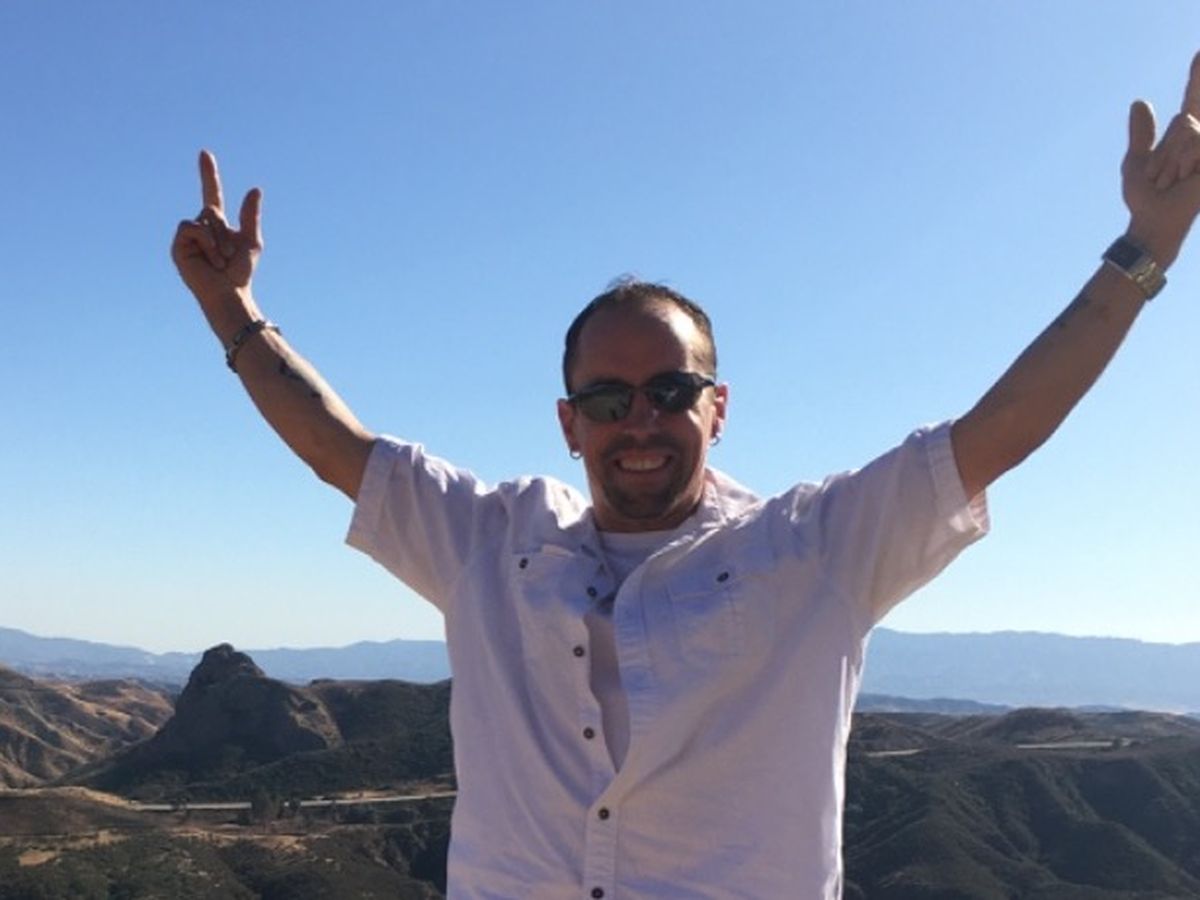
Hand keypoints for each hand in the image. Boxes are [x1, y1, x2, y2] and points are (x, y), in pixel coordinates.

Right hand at [171, 150, 262, 319]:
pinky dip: (205, 242)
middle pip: (212, 209)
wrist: (229, 292)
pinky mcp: (178, 246)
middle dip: (225, 231)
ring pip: (202, 219)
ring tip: (221, 260)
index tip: (205, 153)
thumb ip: (251, 215)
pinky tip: (210, 259)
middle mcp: (201, 225)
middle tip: (230, 255)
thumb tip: (255, 188)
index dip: (208, 174)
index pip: (212, 192)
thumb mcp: (251, 240)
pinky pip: (191, 228)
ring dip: (217, 240)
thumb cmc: (240, 270)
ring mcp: (188, 235)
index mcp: (218, 223)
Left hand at [1122, 52, 1199, 268]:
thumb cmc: (1145, 197)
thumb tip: (1139, 103)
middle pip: (1185, 118)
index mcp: (1185, 134)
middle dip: (1164, 153)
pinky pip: (1197, 143)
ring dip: (1170, 160)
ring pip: (1189, 129)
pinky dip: (1182, 161)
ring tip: (1171, 180)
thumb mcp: (1137, 160)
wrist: (1152, 221)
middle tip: (1160, 177)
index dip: (1198, 75)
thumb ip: (1141, 132)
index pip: (1194, 97)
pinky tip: (1183, 178)